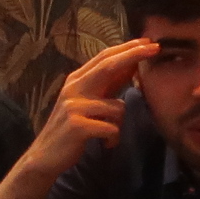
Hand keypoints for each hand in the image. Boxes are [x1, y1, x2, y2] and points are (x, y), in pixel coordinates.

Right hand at [22, 39, 159, 181]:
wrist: (44, 156)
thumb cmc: (72, 128)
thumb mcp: (88, 102)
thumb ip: (107, 85)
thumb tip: (132, 66)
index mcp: (76, 80)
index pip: (103, 58)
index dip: (127, 48)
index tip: (149, 42)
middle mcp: (73, 89)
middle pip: (108, 66)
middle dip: (133, 55)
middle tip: (155, 48)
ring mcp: (74, 107)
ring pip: (117, 107)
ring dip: (120, 124)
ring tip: (109, 135)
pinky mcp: (77, 126)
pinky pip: (112, 128)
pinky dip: (114, 138)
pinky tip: (105, 144)